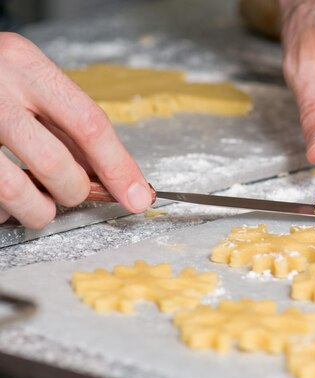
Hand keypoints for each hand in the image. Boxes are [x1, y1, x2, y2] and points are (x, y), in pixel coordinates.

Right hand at [0, 33, 151, 227]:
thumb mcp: (29, 80)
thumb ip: (66, 122)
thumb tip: (110, 173)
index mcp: (25, 65)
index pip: (89, 123)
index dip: (118, 168)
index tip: (137, 195)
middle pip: (55, 163)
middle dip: (73, 191)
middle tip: (71, 191)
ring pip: (16, 189)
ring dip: (38, 209)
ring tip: (38, 202)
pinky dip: (4, 210)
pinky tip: (6, 197)